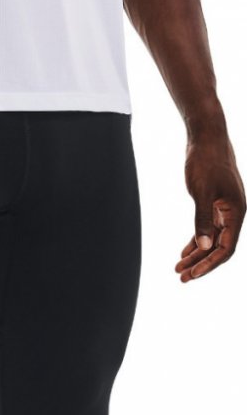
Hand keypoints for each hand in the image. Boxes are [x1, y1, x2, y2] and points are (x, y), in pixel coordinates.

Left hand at [176, 135, 245, 282]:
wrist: (206, 137)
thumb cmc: (205, 161)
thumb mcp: (201, 192)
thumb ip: (202, 220)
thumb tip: (203, 247)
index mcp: (236, 213)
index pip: (226, 248)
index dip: (209, 263)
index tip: (192, 274)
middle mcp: (233, 214)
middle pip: (218, 248)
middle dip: (200, 264)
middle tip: (181, 278)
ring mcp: (224, 210)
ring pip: (212, 240)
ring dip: (196, 255)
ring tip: (178, 269)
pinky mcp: (215, 204)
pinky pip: (207, 229)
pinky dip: (196, 241)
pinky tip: (184, 253)